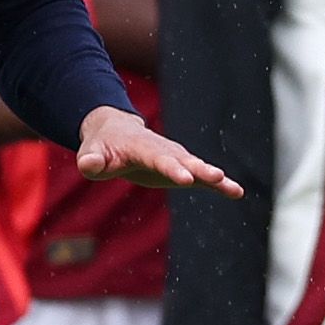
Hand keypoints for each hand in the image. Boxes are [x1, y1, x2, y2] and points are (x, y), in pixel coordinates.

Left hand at [76, 105, 240, 195]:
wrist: (116, 132)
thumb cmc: (102, 146)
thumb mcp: (92, 153)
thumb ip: (91, 160)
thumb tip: (87, 165)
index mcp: (141, 147)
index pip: (157, 158)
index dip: (171, 167)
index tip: (185, 178)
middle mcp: (164, 150)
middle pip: (183, 160)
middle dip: (198, 169)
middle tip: (215, 177)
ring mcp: (176, 158)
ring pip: (197, 166)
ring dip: (213, 176)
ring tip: (233, 188)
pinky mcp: (182, 168)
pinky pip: (202, 177)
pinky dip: (218, 184)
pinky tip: (237, 192)